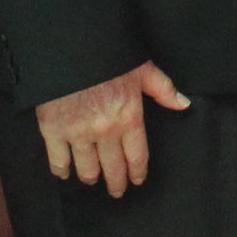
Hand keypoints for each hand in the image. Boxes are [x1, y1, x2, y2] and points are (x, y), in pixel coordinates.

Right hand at [36, 61, 190, 199]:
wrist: (69, 46)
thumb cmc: (108, 55)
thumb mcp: (143, 68)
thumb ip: (163, 89)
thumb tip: (183, 104)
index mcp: (129, 118)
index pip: (137, 157)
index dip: (137, 173)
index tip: (136, 180)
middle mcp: (105, 132)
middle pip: (113, 169)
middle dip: (116, 183)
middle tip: (117, 191)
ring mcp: (77, 133)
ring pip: (87, 169)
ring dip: (91, 178)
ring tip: (93, 180)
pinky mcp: (52, 130)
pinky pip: (58, 160)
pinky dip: (62, 170)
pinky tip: (65, 173)